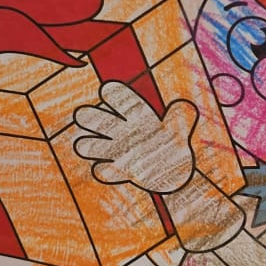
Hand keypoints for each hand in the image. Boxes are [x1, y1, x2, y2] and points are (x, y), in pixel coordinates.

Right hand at [73, 81, 197, 193]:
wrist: (175, 174)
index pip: (124, 102)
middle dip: (90, 117)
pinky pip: (105, 170)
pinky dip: (103, 170)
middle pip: (100, 121)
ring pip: (96, 145)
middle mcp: (125, 132)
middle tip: (82, 114)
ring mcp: (120, 151)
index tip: (105, 90)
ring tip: (84, 145)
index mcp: (140, 117)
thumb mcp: (179, 133)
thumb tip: (184, 105)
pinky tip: (105, 169)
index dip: (114, 95)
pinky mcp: (120, 171)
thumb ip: (179, 120)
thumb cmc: (175, 146)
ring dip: (90, 145)